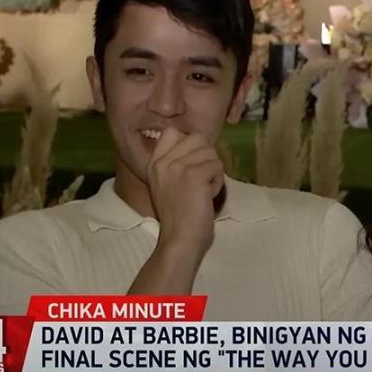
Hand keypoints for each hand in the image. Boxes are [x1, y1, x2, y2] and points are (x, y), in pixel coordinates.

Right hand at [147, 127, 223, 264]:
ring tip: (202, 190)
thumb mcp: (167, 183)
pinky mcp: (194, 175)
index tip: (192, 165)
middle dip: (206, 158)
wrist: (180, 239)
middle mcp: (163, 161)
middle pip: (197, 138)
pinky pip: (218, 166)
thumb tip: (201, 146)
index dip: (190, 145)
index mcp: (154, 162)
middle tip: (200, 181)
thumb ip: (176, 163)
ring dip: (213, 172)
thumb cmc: (178, 216)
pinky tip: (207, 196)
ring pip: (211, 152)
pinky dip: (218, 182)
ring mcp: (177, 166)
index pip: (173, 132)